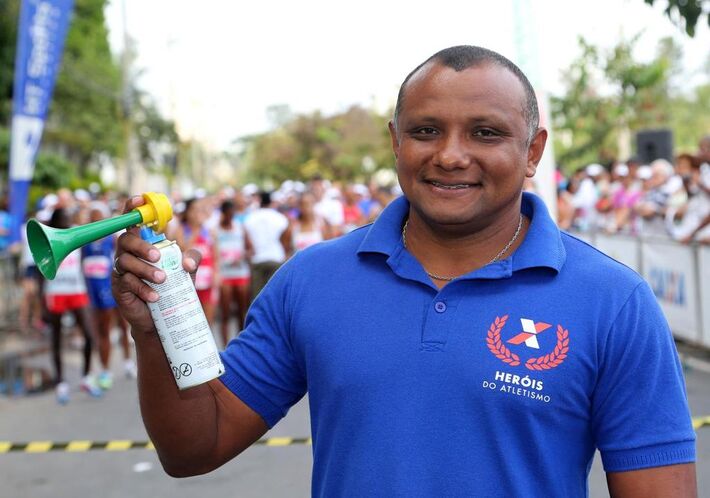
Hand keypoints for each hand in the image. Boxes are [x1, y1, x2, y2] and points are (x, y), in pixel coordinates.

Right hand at [111, 196, 201, 336]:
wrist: (159, 318)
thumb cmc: (171, 287)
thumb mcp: (186, 271)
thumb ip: (192, 259)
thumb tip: (188, 262)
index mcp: (141, 243)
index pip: (132, 220)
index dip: (132, 207)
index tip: (139, 199)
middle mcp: (127, 252)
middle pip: (125, 239)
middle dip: (142, 247)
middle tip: (159, 257)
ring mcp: (121, 270)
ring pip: (125, 262)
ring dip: (144, 270)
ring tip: (163, 280)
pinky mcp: (118, 288)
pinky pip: (126, 283)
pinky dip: (142, 289)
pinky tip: (155, 297)